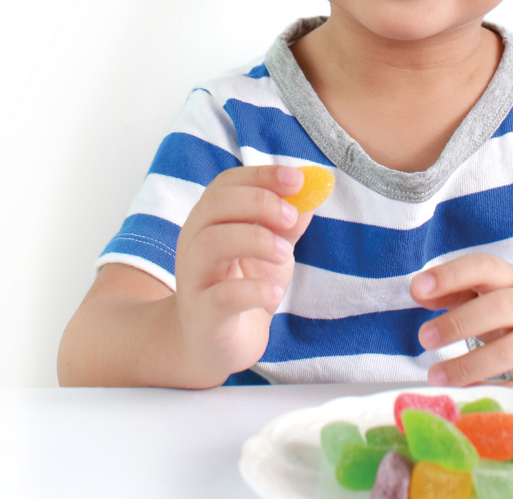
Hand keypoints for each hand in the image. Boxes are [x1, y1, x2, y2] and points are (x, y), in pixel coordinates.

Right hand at [173, 165, 312, 385]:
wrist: (215, 344)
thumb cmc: (242, 285)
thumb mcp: (273, 250)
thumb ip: (288, 223)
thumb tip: (312, 193)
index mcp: (210, 219)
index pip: (227, 183)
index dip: (262, 175)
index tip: (298, 179)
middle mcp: (194, 241)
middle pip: (216, 204)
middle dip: (260, 202)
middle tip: (291, 218)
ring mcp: (194, 277)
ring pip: (212, 242)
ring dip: (257, 240)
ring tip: (284, 253)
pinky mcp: (202, 314)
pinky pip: (222, 296)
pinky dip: (254, 289)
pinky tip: (275, 291)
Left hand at [410, 253, 512, 387]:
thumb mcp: (495, 290)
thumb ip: (455, 290)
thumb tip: (417, 292)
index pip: (483, 266)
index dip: (450, 275)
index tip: (418, 288)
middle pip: (499, 308)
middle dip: (458, 322)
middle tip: (423, 338)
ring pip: (510, 351)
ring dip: (470, 365)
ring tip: (435, 376)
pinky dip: (498, 391)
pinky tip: (469, 394)